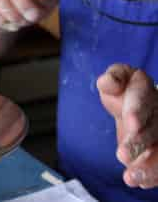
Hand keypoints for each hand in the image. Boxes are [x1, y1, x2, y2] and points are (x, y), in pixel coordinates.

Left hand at [97, 64, 157, 188]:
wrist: (137, 104)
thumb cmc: (124, 90)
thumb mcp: (116, 80)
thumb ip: (112, 79)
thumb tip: (108, 82)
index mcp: (145, 91)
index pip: (143, 99)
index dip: (138, 111)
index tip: (131, 123)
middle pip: (152, 128)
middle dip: (139, 142)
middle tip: (123, 155)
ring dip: (148, 166)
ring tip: (130, 177)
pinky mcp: (157, 149)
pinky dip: (151, 174)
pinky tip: (139, 182)